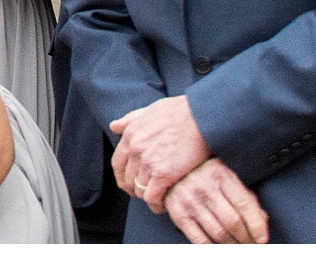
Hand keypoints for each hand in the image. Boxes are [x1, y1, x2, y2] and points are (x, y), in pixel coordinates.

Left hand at [111, 95, 209, 212]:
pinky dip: (156, 204)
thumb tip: (114, 127)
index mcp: (130, 135)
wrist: (201, 116)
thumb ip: (130, 120)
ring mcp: (147, 162)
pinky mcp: (163, 174)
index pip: (118, 163)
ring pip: (139, 190)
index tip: (130, 182)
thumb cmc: (180, 111)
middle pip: (127, 179)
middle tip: (146, 194)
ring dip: (147, 197)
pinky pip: (151, 197)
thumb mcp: (149, 110)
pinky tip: (164, 205)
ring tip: (158, 200)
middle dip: (134, 189)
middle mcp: (135, 149)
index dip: (123, 176)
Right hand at [163, 158, 268, 243]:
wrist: (169, 168)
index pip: (244, 204)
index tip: (263, 238)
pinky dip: (213, 247)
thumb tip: (261, 221)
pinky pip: (199, 239)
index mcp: (220, 173)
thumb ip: (245, 195)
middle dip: (247, 239)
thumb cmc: (204, 173)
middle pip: (233, 222)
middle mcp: (204, 186)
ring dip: (233, 245)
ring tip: (239, 246)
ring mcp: (189, 200)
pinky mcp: (178, 213)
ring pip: (218, 233)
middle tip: (252, 244)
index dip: (257, 225)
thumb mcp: (226, 175)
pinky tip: (220, 246)